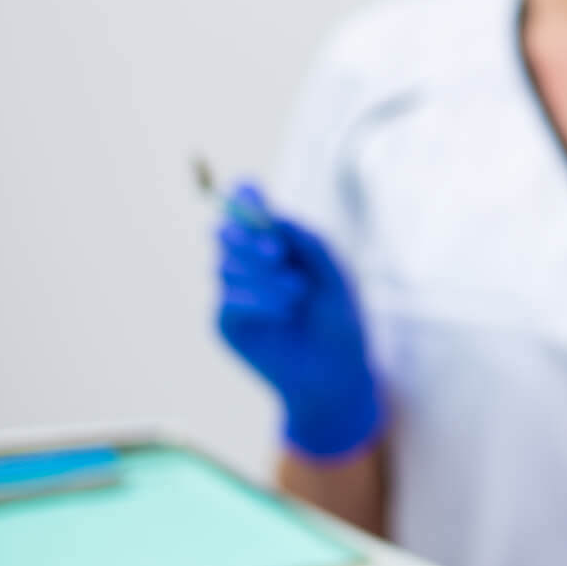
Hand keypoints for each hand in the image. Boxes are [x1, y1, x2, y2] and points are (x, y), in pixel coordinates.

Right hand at [214, 183, 381, 458]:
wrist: (335, 374)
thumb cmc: (340, 322)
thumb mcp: (334, 275)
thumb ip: (309, 243)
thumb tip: (277, 215)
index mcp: (277, 246)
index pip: (249, 212)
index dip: (244, 198)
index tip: (250, 191)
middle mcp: (250, 266)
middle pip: (226, 233)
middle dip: (248, 237)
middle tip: (277, 250)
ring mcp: (234, 294)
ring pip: (227, 266)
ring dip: (263, 276)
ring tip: (299, 293)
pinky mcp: (227, 323)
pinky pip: (229, 299)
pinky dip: (257, 300)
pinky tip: (284, 313)